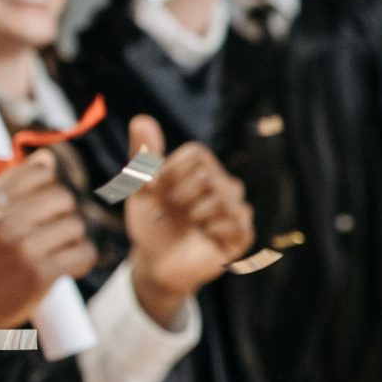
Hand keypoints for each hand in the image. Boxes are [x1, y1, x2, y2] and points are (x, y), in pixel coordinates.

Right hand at [0, 152, 94, 346]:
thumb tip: (48, 158)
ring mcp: (22, 248)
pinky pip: (83, 253)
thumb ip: (7, 185)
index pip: (39, 172)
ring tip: (56, 250)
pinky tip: (68, 266)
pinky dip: (82, 259)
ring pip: (75, 225)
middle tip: (52, 230)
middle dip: (63, 213)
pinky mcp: (40, 274)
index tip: (45, 203)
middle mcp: (2, 220)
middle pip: (63, 197)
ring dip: (72, 238)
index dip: (49, 185)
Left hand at [123, 116, 254, 324]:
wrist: (156, 264)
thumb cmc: (150, 223)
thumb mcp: (139, 189)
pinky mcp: (242, 236)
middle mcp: (223, 185)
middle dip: (181, 195)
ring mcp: (235, 211)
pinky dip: (213, 229)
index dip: (172, 171)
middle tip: (171, 211)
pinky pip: (238, 223)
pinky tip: (203, 236)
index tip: (157, 189)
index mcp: (202, 169)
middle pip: (210, 177)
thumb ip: (142, 155)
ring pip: (225, 199)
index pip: (197, 154)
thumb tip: (140, 118)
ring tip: (188, 223)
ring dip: (196, 213)